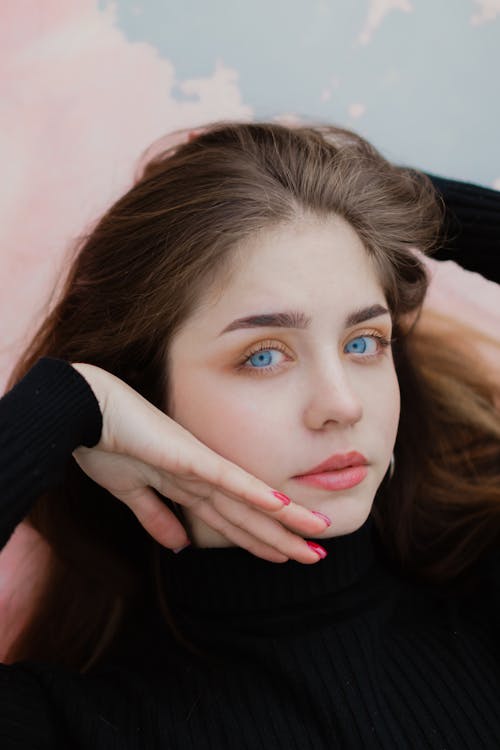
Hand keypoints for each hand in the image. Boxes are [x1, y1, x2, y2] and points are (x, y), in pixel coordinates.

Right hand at [71, 363, 328, 562]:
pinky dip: (255, 494)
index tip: (287, 555)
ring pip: (248, 502)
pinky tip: (283, 507)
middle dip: (283, 538)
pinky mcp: (190, 456)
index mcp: (189, 484)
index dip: (260, 539)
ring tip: (318, 538)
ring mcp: (199, 465)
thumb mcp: (130, 491)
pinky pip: (228, 479)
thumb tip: (179, 547)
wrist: (84, 411)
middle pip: (249, 515)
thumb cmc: (104, 443)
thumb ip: (156, 517)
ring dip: (283, 524)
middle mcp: (202, 476)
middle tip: (318, 556)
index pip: (232, 518)